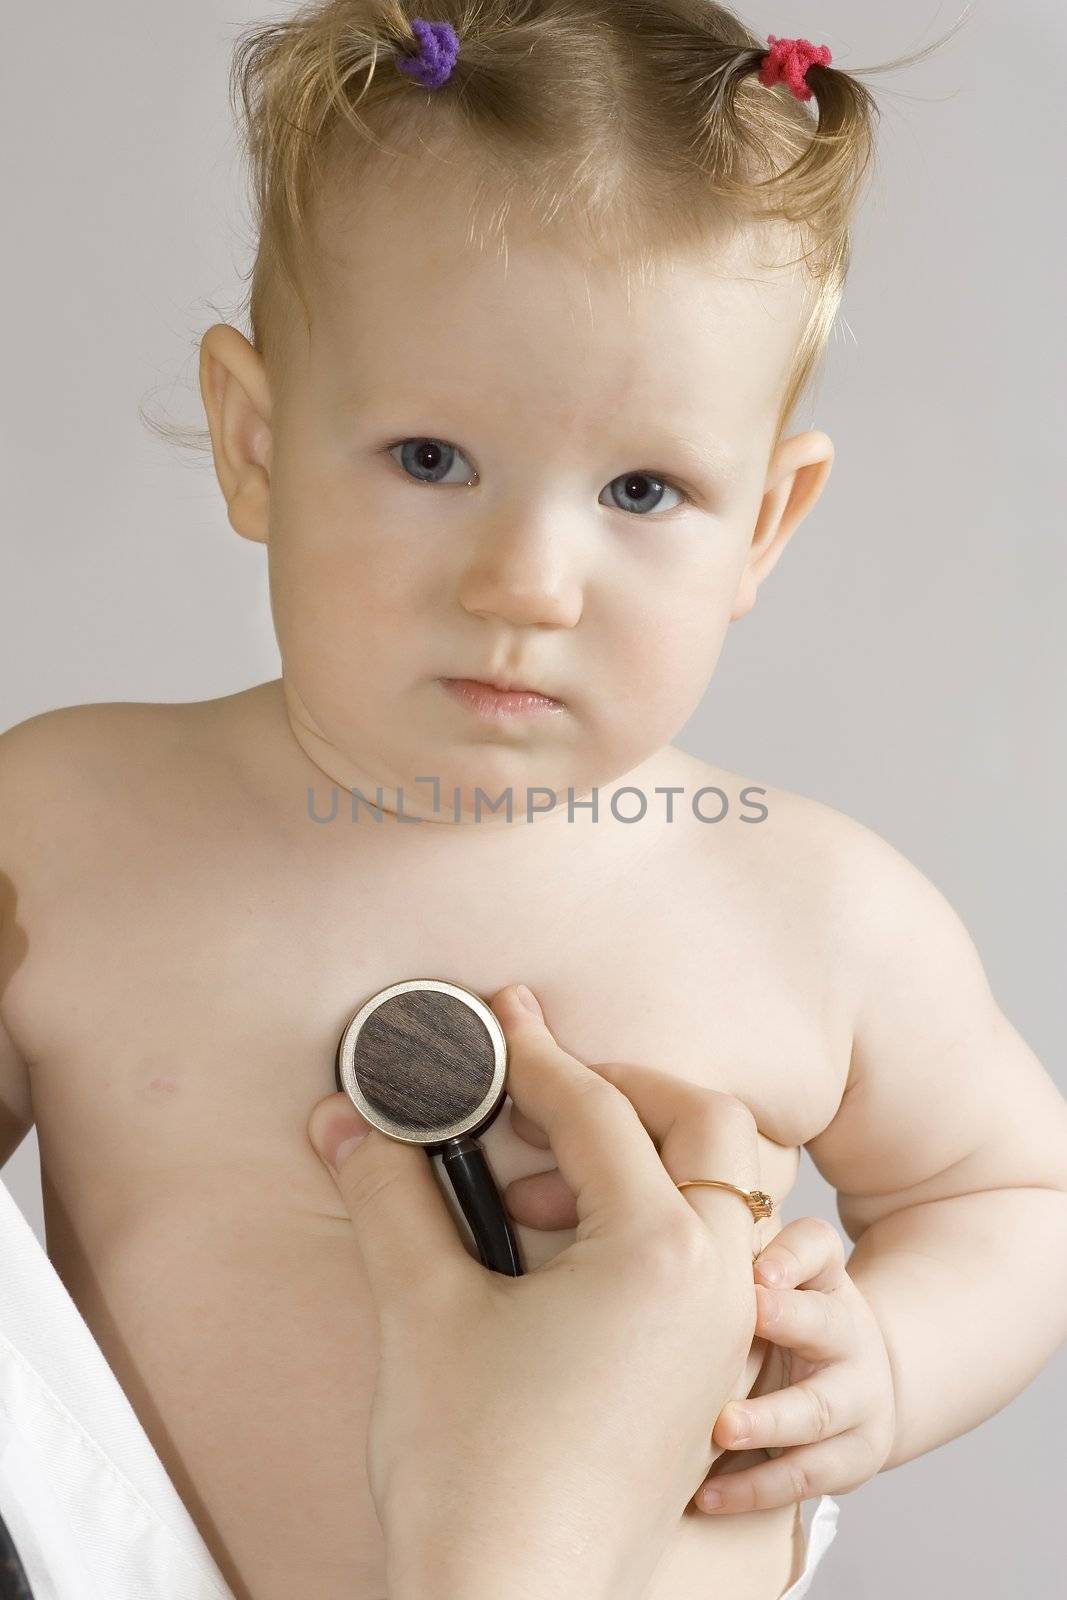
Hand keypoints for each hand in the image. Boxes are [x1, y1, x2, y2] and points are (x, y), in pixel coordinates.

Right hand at [306, 984, 761, 1599]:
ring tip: (550, 1181)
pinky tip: (575, 1253)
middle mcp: (718, 1284)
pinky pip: (719, 1256)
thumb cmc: (477, 1470)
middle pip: (710, 1125)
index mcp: (662, 1252)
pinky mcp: (710, 1376)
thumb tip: (347, 1121)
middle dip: (628, 1087)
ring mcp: (725, 1335)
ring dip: (650, 1155)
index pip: (598, 1110)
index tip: (497, 1018)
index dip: (536, 1054)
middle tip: (545, 1089)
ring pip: (729, 1192)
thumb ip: (390, 1195)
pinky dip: (662, 1220)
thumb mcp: (424, 1312)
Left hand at [697, 1216, 896, 1513]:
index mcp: (826, 1280)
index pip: (819, 1249)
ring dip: (768, 1422)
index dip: (791, 1256)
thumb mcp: (773, 1286)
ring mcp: (859, 1399)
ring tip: (722, 1430)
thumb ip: (730, 1264)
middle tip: (741, 1324)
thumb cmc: (785, 1326)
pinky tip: (708, 1494)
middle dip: (786, 1326)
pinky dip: (755, 1488)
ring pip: (819, 1412)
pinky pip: (805, 1476)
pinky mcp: (854, 1458)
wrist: (858, 1387)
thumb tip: (659, 1246)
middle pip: (826, 1325)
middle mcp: (850, 1334)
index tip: (756, 1273)